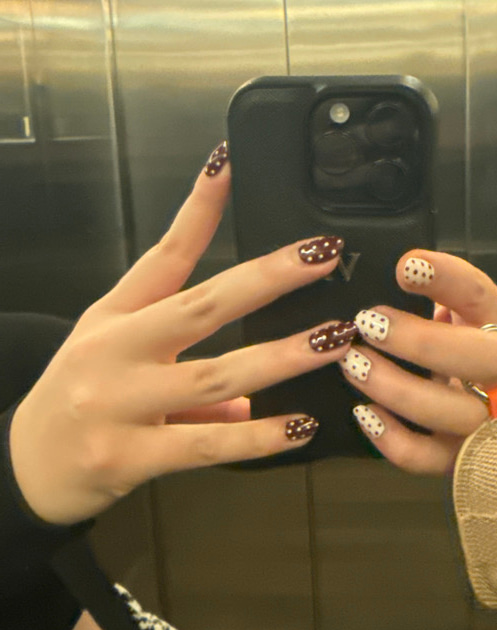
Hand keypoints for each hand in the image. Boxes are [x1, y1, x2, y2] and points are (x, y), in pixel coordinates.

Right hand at [10, 146, 353, 525]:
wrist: (23, 465)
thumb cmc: (76, 396)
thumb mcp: (115, 355)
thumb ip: (184, 359)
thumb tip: (247, 395)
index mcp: (117, 316)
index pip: (164, 254)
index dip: (199, 208)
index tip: (230, 164)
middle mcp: (116, 350)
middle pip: (201, 305)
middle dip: (267, 277)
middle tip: (322, 256)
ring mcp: (118, 404)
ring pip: (215, 374)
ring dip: (282, 356)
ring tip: (334, 339)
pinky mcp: (126, 458)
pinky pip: (204, 444)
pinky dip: (256, 437)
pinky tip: (299, 427)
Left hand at [341, 250, 496, 473]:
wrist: (477, 408)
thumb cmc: (448, 346)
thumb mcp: (445, 311)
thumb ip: (427, 291)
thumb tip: (389, 265)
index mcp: (495, 326)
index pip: (483, 296)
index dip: (449, 278)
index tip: (405, 265)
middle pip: (483, 360)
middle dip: (424, 341)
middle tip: (369, 321)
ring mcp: (483, 420)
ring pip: (454, 411)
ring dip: (398, 387)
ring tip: (353, 364)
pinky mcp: (457, 458)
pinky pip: (429, 458)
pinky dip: (394, 440)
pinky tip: (363, 413)